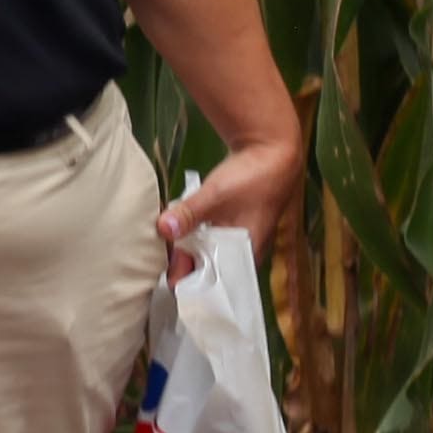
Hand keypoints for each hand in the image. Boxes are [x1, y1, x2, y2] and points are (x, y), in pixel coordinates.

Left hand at [159, 132, 303, 269]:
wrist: (272, 149)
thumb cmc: (251, 179)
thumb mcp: (214, 196)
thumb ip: (188, 214)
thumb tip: (163, 229)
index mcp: (245, 256)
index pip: (215, 283)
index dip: (190, 281)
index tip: (165, 277)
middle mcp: (245, 252)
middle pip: (210, 269)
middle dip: (186, 265)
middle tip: (160, 259)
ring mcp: (241, 237)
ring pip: (210, 252)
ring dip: (190, 249)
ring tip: (166, 247)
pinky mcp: (235, 223)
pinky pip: (212, 237)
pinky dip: (197, 236)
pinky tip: (181, 230)